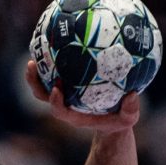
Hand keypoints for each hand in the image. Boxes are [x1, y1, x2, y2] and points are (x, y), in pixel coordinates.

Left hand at [24, 60, 139, 131]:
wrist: (111, 123)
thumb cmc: (118, 120)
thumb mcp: (128, 119)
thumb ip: (131, 110)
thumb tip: (133, 96)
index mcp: (75, 115)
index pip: (60, 110)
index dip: (55, 102)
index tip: (56, 90)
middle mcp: (66, 104)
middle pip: (43, 95)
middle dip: (35, 82)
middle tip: (32, 64)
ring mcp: (65, 95)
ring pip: (44, 84)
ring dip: (36, 71)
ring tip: (34, 52)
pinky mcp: (67, 86)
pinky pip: (55, 72)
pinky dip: (52, 60)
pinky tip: (56, 41)